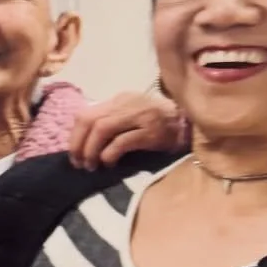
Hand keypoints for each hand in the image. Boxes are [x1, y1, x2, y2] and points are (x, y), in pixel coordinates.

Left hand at [68, 91, 185, 168]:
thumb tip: (84, 142)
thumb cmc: (161, 124)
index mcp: (120, 99)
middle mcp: (127, 104)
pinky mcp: (151, 132)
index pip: (86, 113)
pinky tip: (109, 164)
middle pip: (89, 120)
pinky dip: (109, 155)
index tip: (74, 153)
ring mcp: (140, 116)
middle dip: (78, 144)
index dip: (75, 136)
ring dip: (91, 151)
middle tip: (79, 163)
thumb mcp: (133, 116)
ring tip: (92, 166)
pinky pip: (121, 142)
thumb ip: (111, 122)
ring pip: (102, 129)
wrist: (192, 125)